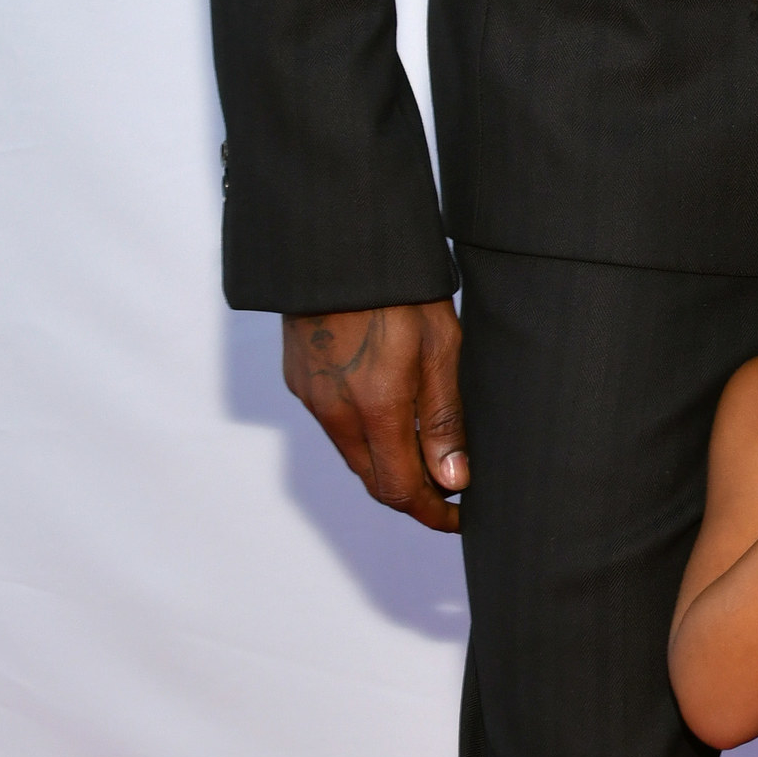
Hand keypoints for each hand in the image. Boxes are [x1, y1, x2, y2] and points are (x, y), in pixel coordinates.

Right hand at [283, 298, 465, 527]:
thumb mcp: (441, 347)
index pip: (400, 490)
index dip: (432, 512)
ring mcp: (311, 396)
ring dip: (388, 463)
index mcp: (375, 407)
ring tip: (428, 450)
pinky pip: (334, 425)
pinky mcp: (299, 379)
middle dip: (412, 493)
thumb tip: (453, 478)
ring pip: (353, 453)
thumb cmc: (399, 286)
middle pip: (373, 480)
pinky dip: (364, 434)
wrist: (339, 241)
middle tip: (451, 486)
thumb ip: (444, 418)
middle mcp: (334, 411)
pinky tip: (391, 415)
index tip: (459, 515)